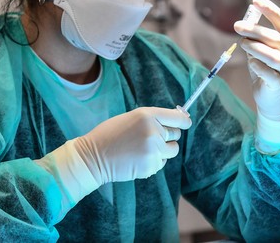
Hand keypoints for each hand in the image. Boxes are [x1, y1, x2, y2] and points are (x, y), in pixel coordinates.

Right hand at [72, 107, 191, 184]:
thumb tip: (177, 121)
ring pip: (172, 150)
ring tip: (142, 149)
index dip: (184, 121)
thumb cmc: (110, 135)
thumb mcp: (131, 118)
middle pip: (176, 134)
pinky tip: (136, 159)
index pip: (177, 117)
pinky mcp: (151, 165)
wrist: (93, 157)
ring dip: (163, 150)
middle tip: (149, 138)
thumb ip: (152, 119)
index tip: (186, 122)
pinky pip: (161, 162)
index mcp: (147, 115)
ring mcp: (154, 150)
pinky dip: (153, 162)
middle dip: (167, 136)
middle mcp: (153, 131)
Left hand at [234, 0, 279, 119]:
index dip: (270, 10)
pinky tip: (251, 63)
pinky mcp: (279, 84)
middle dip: (255, 30)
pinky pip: (270, 74)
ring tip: (242, 44)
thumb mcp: (263, 49)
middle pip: (275, 38)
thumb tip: (244, 22)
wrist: (275, 98)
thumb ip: (257, 37)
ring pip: (273, 56)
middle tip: (237, 26)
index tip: (256, 1)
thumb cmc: (268, 69)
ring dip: (256, 48)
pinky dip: (259, 67)